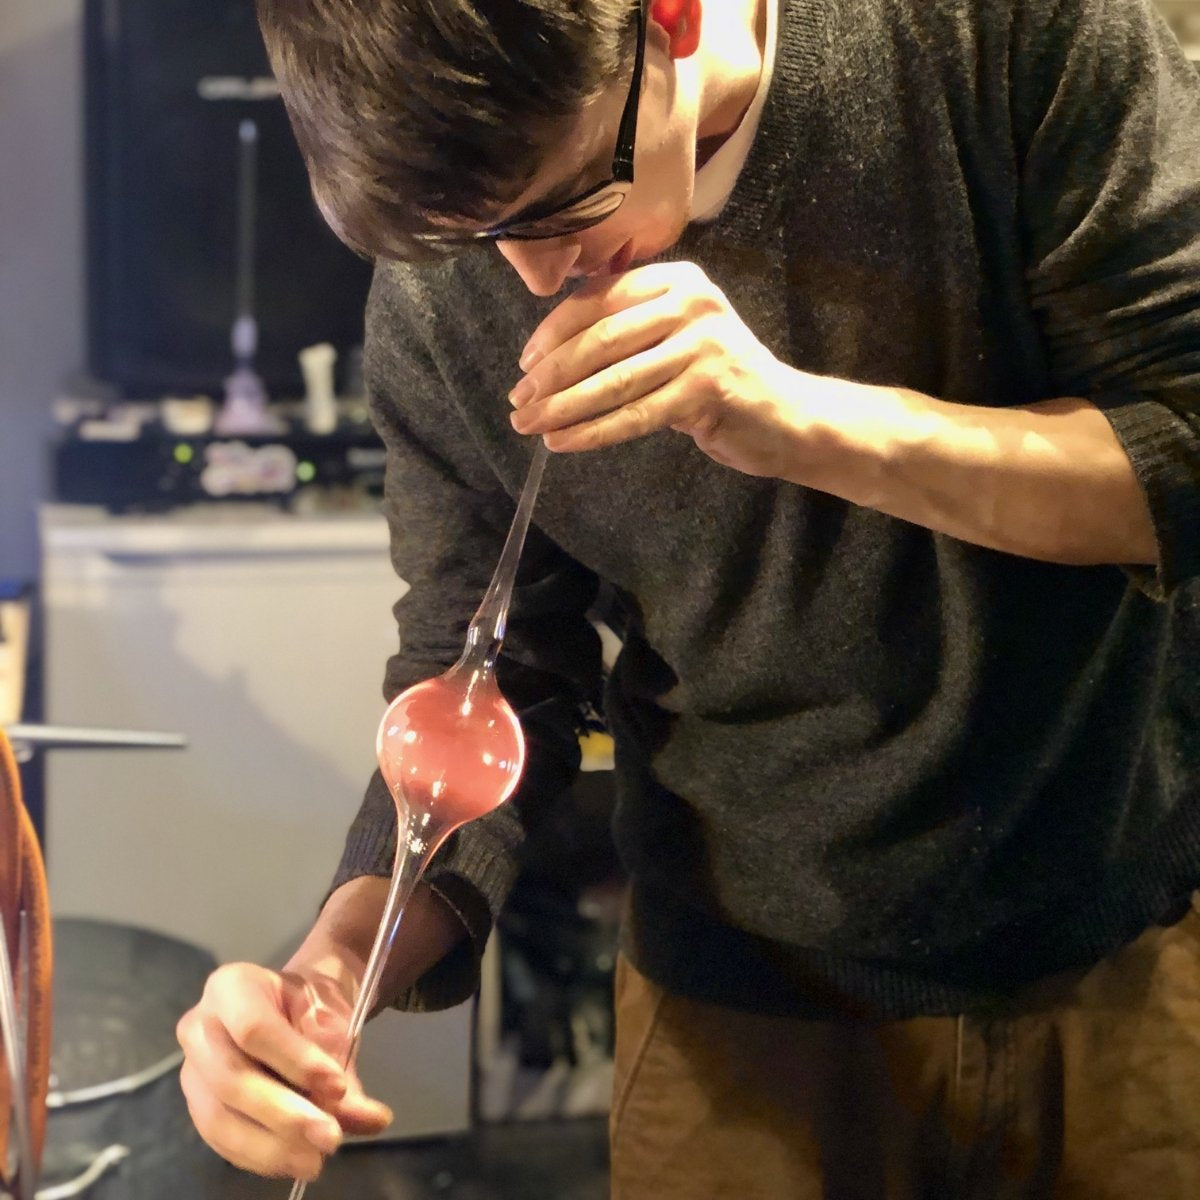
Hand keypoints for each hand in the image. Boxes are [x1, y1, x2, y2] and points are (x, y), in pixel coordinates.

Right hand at [177, 962, 392, 1180]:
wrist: (294, 1008)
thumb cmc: (311, 1005)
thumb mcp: (332, 1020)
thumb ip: (343, 1066)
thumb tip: (372, 1119)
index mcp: (231, 986)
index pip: (255, 1028)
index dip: (296, 1062)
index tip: (338, 1087)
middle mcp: (199, 1027)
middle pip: (231, 1079)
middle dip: (284, 1115)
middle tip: (330, 1138)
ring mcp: (191, 1070)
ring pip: (219, 1118)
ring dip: (270, 1147)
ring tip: (315, 1161)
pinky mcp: (197, 1106)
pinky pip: (220, 1140)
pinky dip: (258, 1156)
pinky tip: (293, 1162)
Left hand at [508, 261, 810, 478]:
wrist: (784, 413)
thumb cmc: (716, 377)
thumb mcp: (675, 337)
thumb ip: (628, 330)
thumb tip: (548, 356)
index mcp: (677, 279)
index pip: (599, 299)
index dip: (553, 332)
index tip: (524, 363)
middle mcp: (692, 303)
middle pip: (601, 338)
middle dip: (551, 374)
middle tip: (519, 401)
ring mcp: (703, 345)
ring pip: (614, 380)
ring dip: (563, 407)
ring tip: (530, 425)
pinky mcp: (708, 388)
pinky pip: (636, 414)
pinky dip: (593, 431)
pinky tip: (563, 442)